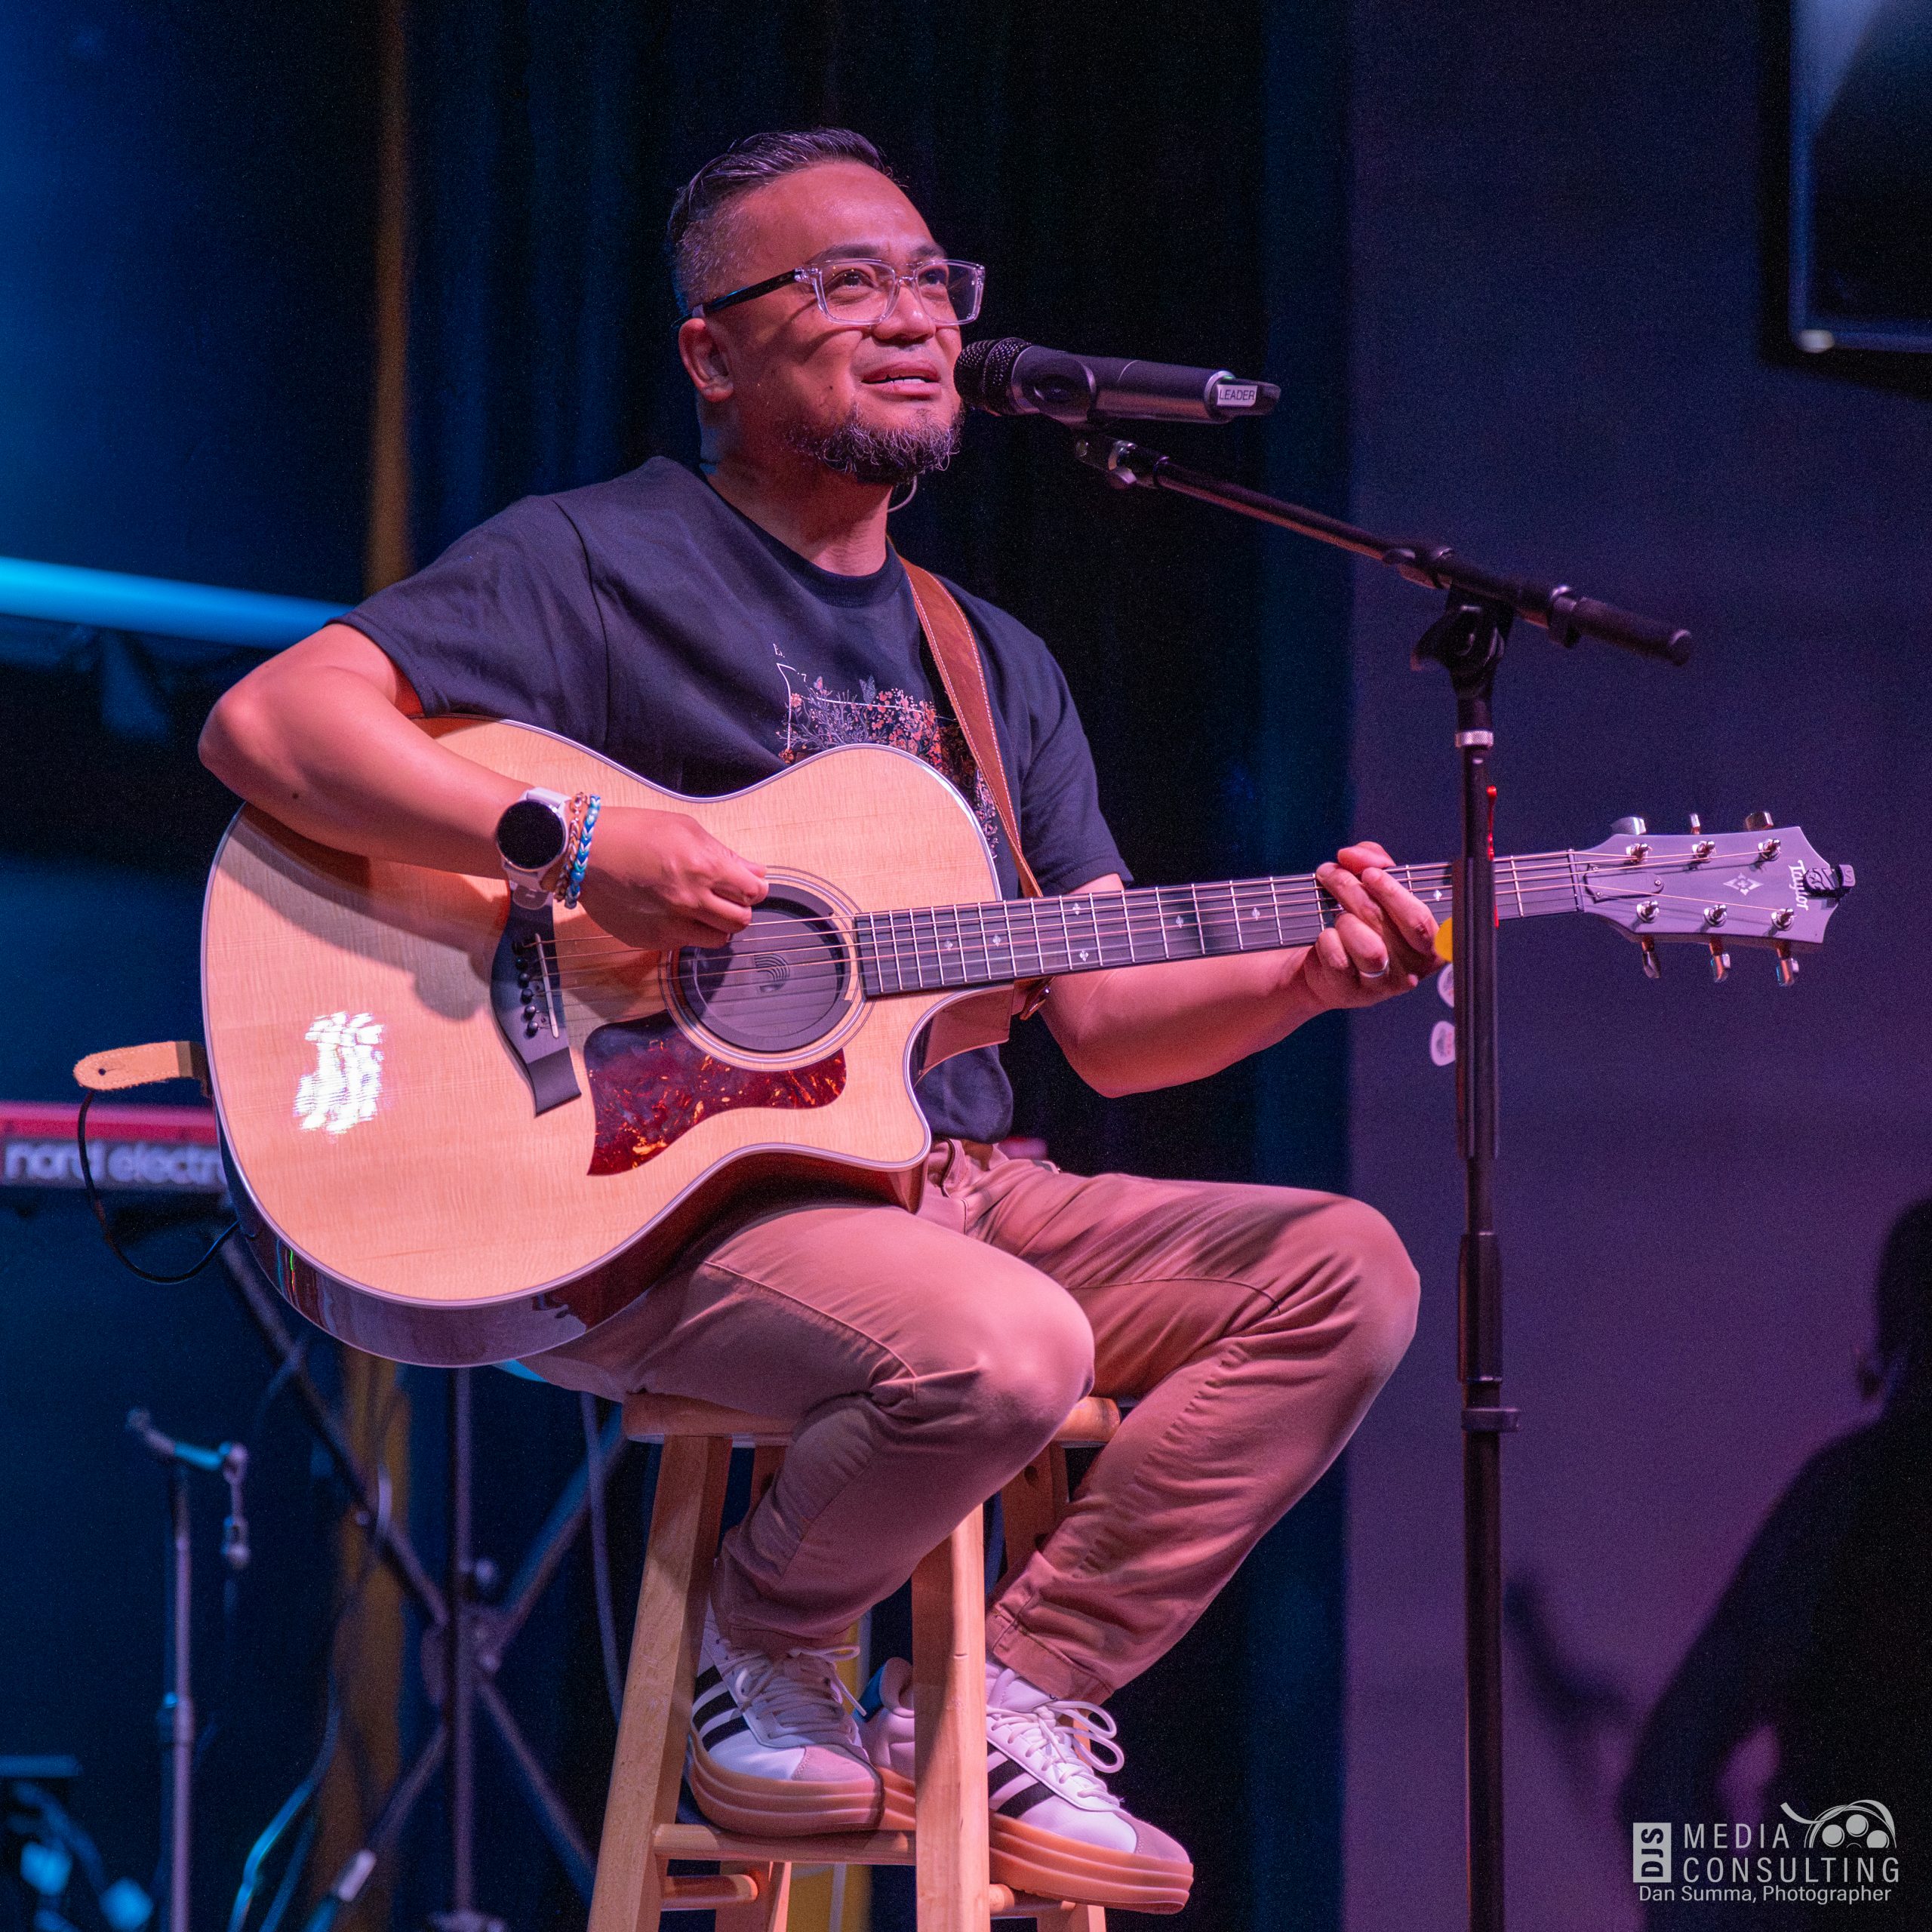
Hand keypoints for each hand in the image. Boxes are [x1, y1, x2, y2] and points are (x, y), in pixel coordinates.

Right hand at [572, 806, 765, 950]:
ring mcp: (671, 926)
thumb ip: (724, 854)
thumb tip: (754, 872)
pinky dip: (687, 932)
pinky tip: (671, 913)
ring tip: (701, 909)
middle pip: (740, 921)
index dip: (754, 889)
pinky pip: (685, 944)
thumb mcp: (685, 829)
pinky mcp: (652, 941)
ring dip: (717, 926)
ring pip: (717, 939)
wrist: (583, 853)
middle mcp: (691, 902)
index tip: (747, 885)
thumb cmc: (634, 832)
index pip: (752, 893)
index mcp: (704, 869)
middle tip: (726, 898)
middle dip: (739, 909)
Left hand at [1297, 841, 1439, 1010]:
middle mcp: (1413, 967)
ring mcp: (1384, 985)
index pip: (1421, 920)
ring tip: (1333, 912)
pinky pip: (1339, 960)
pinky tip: (1326, 935)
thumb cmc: (1359, 922)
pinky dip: (1327, 940)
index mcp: (1429, 942)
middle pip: (1385, 925)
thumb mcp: (1372, 885)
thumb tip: (1353, 855)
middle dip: (1353, 891)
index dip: (1394, 894)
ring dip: (1343, 919)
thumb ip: (1372, 861)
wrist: (1324, 964)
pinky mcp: (1353, 993)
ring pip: (1368, 948)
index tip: (1369, 874)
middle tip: (1332, 874)